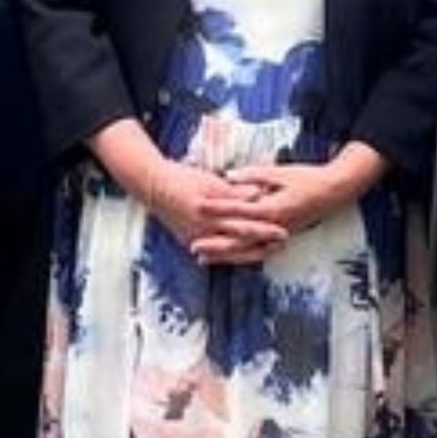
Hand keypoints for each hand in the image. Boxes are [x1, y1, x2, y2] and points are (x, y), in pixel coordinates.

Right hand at [145, 159, 288, 259]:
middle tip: (282, 242)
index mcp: (209, 210)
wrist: (154, 188)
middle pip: (239, 239)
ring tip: (268, 251)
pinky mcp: (190, 242)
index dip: (264, 227)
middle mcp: (203, 228)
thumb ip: (234, 191)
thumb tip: (258, 194)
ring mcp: (196, 238)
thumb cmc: (183, 179)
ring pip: (228, 251)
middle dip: (262, 243)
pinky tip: (244, 258)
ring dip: (250, 252)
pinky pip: (215, 254)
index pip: (243, 221)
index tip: (283, 230)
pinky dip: (230, 256)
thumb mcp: (210, 181)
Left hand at [196, 163, 345, 260]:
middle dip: (215, 244)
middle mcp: (274, 228)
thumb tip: (227, 177)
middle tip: (193, 246)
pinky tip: (227, 259)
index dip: (217, 208)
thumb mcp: (279, 172)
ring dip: (224, 256)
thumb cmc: (307, 178)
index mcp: (272, 209)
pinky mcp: (281, 239)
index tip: (198, 205)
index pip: (238, 210)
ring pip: (247, 252)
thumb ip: (252, 176)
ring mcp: (278, 236)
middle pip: (239, 240)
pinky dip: (241, 257)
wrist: (333, 192)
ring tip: (202, 258)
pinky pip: (258, 253)